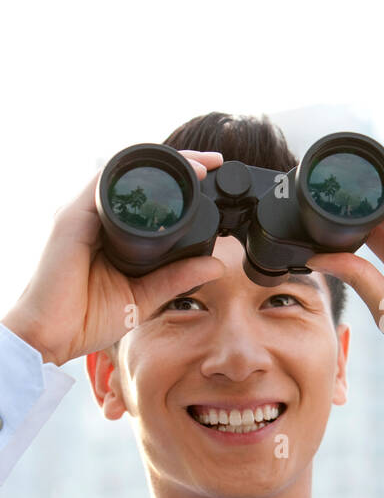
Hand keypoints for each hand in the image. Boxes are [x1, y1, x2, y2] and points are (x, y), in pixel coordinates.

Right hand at [1, 151, 227, 366]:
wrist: (52, 335)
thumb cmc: (88, 318)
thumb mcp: (145, 296)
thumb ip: (177, 278)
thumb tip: (217, 265)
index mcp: (115, 233)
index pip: (148, 198)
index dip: (181, 183)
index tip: (215, 177)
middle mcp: (98, 218)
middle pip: (139, 178)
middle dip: (179, 163)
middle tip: (215, 162)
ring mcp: (84, 214)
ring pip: (125, 173)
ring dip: (164, 163)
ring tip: (200, 164)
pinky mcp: (72, 218)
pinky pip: (103, 183)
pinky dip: (133, 174)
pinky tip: (162, 174)